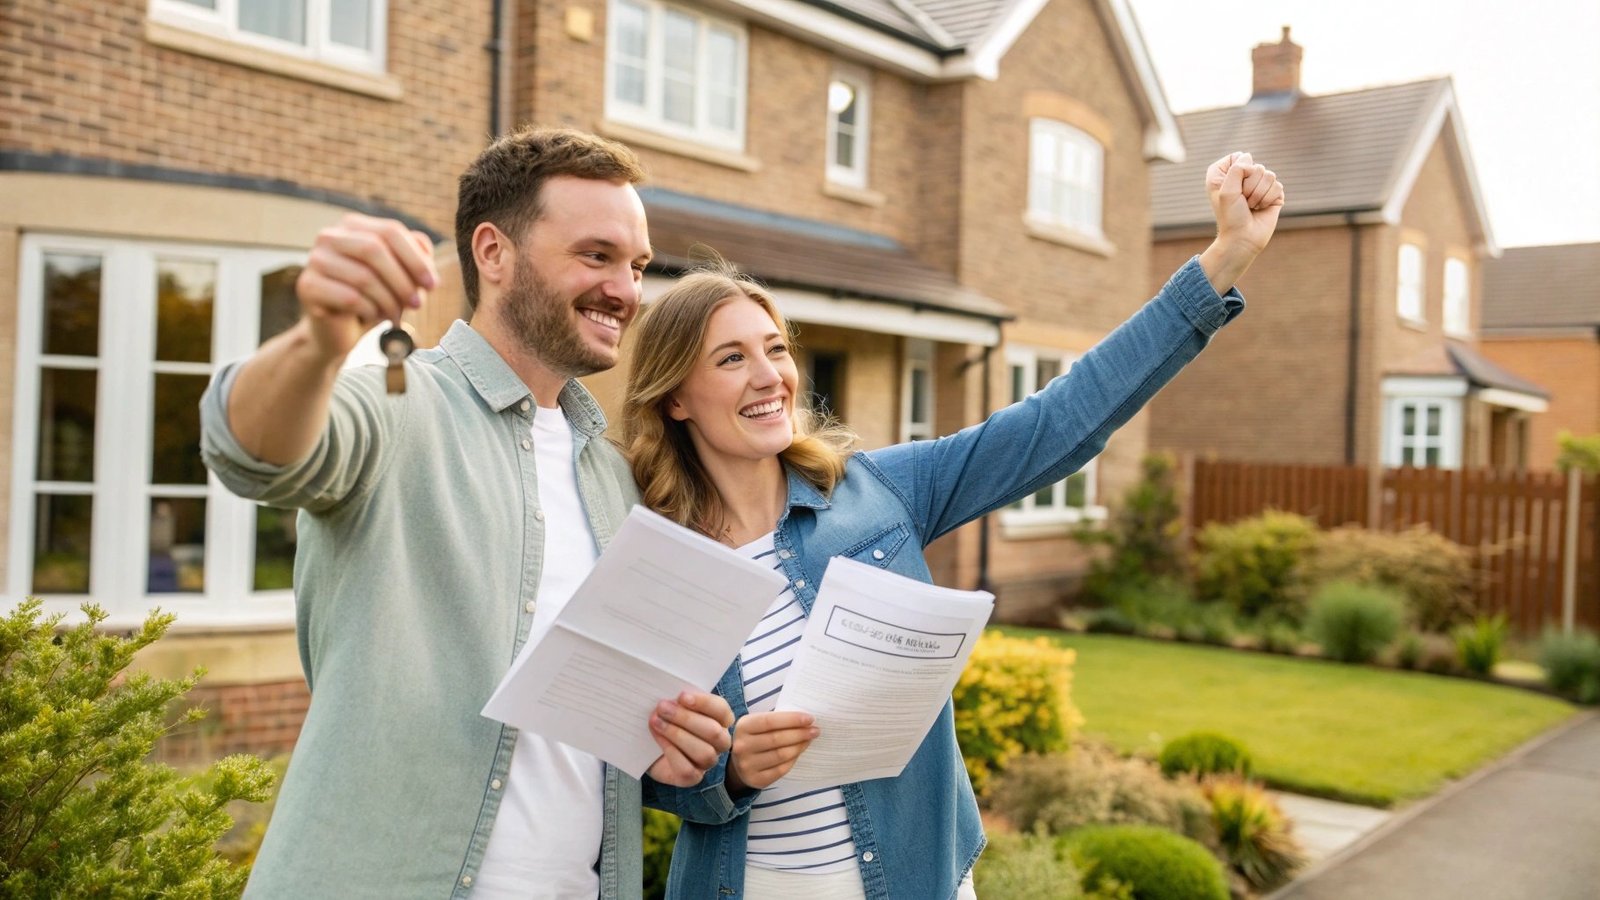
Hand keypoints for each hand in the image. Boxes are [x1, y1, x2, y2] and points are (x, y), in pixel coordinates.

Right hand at [297, 213, 437, 359]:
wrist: (339, 330)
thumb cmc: (373, 298)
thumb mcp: (399, 276)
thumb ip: (415, 257)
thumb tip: (425, 253)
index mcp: (353, 226)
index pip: (390, 231)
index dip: (416, 258)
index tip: (432, 284)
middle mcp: (330, 236)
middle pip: (374, 249)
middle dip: (402, 280)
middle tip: (417, 303)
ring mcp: (315, 260)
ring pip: (363, 277)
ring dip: (388, 300)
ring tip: (396, 315)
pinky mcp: (308, 287)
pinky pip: (349, 298)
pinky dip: (370, 311)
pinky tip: (372, 317)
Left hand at [646, 691, 735, 786]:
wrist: (649, 745)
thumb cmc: (667, 719)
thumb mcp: (674, 704)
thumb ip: (678, 699)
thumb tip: (671, 693)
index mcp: (720, 720)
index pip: (722, 710)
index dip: (704, 703)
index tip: (681, 696)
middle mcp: (719, 742)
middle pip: (714, 732)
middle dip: (686, 718)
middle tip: (662, 707)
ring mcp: (708, 762)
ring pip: (704, 752)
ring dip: (677, 735)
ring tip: (656, 722)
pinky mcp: (692, 777)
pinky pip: (687, 769)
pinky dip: (671, 751)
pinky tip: (658, 739)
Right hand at [727, 711, 819, 792]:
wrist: (739, 763)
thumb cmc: (755, 738)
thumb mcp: (758, 724)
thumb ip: (776, 720)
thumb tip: (805, 720)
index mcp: (743, 727)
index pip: (769, 721)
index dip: (791, 719)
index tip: (810, 718)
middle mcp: (742, 746)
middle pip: (777, 739)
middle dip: (800, 734)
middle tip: (815, 730)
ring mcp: (747, 765)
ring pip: (781, 755)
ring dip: (799, 746)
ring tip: (809, 740)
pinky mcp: (756, 779)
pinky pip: (781, 769)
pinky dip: (793, 760)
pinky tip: (799, 752)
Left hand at [1199, 152, 1286, 292]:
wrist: (1243, 239)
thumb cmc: (1231, 216)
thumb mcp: (1226, 189)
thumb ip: (1237, 168)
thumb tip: (1252, 162)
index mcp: (1226, 174)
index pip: (1238, 156)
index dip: (1237, 171)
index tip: (1230, 188)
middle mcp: (1243, 177)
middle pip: (1257, 166)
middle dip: (1250, 186)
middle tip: (1243, 201)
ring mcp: (1260, 185)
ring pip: (1270, 175)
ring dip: (1259, 195)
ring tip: (1252, 206)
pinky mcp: (1274, 195)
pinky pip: (1278, 186)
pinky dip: (1269, 199)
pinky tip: (1261, 209)